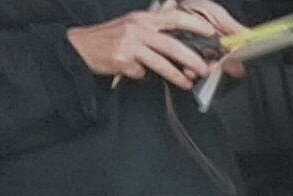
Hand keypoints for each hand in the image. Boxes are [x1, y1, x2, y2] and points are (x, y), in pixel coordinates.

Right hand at [68, 1, 242, 89]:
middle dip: (192, 58)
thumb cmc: (112, 37)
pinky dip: (144, 75)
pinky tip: (140, 73)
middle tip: (204, 68)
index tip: (211, 32)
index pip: (175, 16)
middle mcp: (138, 28)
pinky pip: (142, 72)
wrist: (82, 46)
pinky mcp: (122, 59)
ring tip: (187, 83)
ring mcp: (130, 44)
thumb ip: (157, 28)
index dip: (195, 23)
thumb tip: (183, 31)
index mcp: (144, 18)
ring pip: (162, 61)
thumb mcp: (135, 25)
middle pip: (172, 44)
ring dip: (178, 75)